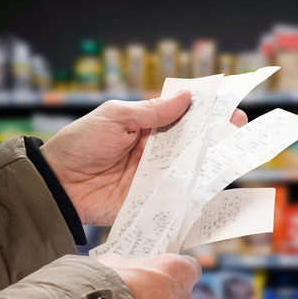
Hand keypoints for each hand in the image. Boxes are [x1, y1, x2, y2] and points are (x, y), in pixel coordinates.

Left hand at [41, 90, 248, 224]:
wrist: (57, 184)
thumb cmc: (80, 144)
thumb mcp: (114, 118)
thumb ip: (151, 112)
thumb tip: (186, 97)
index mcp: (148, 125)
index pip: (184, 116)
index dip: (208, 111)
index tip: (230, 107)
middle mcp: (156, 151)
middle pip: (194, 143)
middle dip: (218, 136)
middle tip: (240, 130)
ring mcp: (156, 177)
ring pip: (191, 170)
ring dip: (212, 164)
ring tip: (235, 157)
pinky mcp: (152, 201)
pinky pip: (178, 198)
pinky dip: (196, 196)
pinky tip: (215, 191)